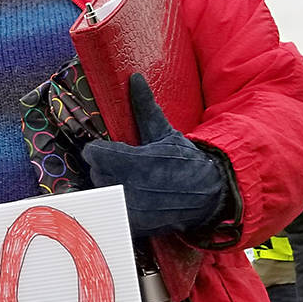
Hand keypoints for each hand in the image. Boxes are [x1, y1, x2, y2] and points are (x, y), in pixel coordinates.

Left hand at [82, 74, 225, 237]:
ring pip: (101, 191)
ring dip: (108, 184)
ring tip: (124, 179)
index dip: (98, 149)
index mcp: (136, 161)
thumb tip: (135, 78)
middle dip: (104, 166)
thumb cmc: (185, 159)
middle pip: (96, 172)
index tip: (106, 149)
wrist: (208, 192)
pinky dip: (115, 203)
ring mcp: (131, 207)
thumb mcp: (164, 131)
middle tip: (119, 163)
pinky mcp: (133, 224)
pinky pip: (110, 210)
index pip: (94, 153)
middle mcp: (131, 186)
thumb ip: (145, 107)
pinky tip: (128, 195)